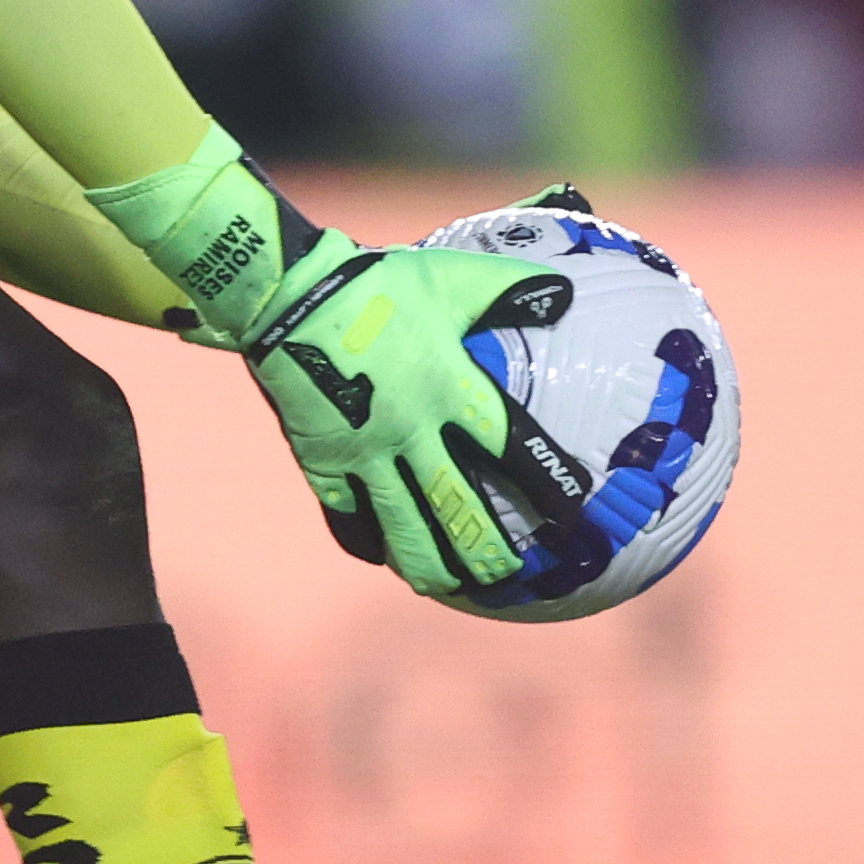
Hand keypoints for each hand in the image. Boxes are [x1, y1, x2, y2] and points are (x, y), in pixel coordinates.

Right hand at [82, 132, 529, 588]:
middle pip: (458, 506)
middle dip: (487, 549)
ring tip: (448, 587)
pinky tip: (382, 556)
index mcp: (450, 387)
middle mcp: (412, 429)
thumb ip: (509, 287)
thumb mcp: (451, 276)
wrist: (288, 293)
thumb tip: (565, 292)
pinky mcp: (321, 459)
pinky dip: (367, 539)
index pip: (513, 447)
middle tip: (509, 575)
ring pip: (402, 525)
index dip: (548, 484)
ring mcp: (363, 451)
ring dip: (430, 563)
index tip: (574, 517)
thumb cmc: (378, 282)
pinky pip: (347, 514)